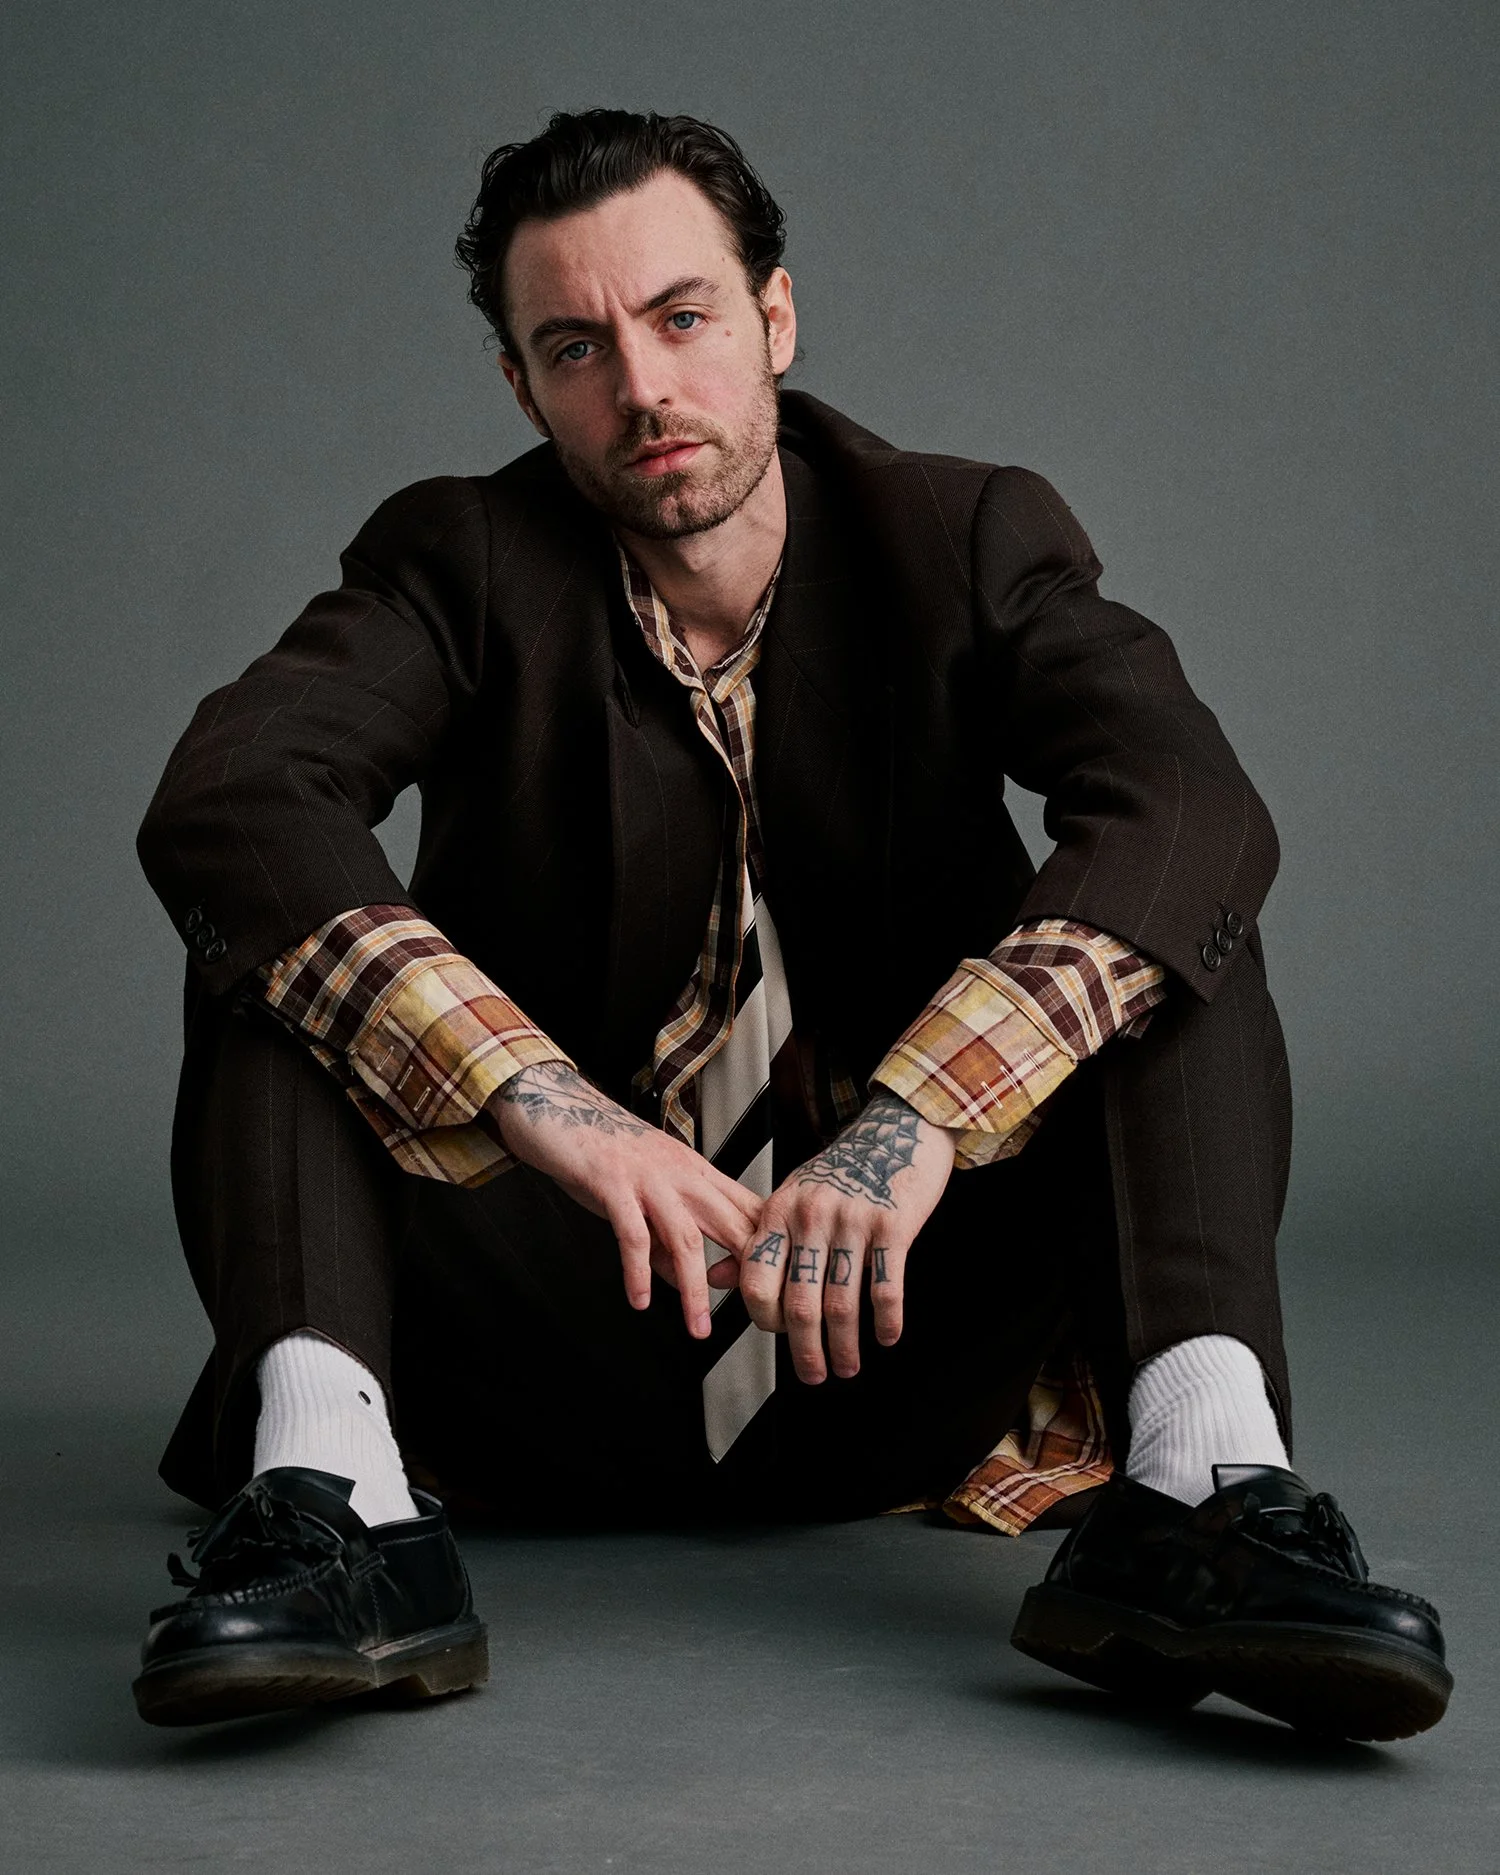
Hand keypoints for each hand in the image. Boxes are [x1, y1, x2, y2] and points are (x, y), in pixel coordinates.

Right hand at [486, 1062, 761, 1339]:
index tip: (766, 1287)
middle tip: (751, 1314)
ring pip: (686, 1237)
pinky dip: (638, 1272)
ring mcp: (649, 1177)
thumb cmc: (605, 1149)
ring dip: (696, 1289)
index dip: (764, 1251)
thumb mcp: (648, 1193)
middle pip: (731, 1225)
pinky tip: (640, 1299)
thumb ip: (668, 1238)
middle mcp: (681, 1173)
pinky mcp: (613, 1183)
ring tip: (699, 1327)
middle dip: (745, 1274)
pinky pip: (633, 1234)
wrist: (560, 1106)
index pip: (748, 1211)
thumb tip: (688, 1283)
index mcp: (696, 1172)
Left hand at [738, 1089, 956, 1383]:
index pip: (756, 1280)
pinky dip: (886, 1321)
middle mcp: (811, 1216)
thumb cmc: (842, 1169)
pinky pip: (886, 1287)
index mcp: (779, 1211)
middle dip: (805, 1350)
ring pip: (842, 1303)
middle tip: (812, 1375)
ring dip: (844, 1346)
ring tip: (847, 1367)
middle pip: (799, 1302)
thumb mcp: (792, 1197)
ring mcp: (852, 1221)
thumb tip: (720, 1278)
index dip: (763, 1319)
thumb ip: (759, 1240)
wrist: (897, 1129)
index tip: (778, 1337)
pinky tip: (886, 1337)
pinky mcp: (893, 1225)